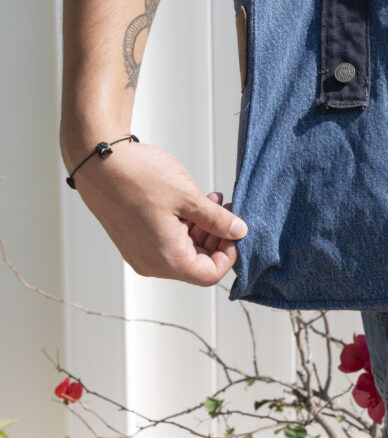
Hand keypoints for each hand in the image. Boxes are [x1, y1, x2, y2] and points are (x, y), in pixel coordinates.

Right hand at [68, 140, 246, 285]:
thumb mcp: (188, 197)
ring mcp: (140, 252)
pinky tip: (192, 204)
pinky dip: (183, 226)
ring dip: (201, 230)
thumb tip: (238, 231)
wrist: (99, 162)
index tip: (235, 231)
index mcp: (166, 259)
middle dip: (216, 238)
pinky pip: (166, 241)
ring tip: (211, 202)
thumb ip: (217, 219)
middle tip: (227, 211)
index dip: (228, 254)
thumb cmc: (138, 178)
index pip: (209, 274)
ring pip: (182, 251)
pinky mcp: (134, 239)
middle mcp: (151, 263)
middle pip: (196, 264)